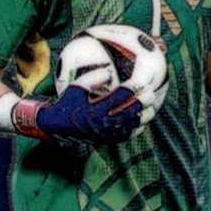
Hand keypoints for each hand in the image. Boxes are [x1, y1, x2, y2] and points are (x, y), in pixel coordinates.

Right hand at [15, 85, 142, 143]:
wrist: (58, 125)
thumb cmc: (69, 101)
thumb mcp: (77, 86)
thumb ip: (93, 77)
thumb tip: (108, 70)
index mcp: (97, 107)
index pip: (121, 95)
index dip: (134, 88)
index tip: (143, 82)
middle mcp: (103, 121)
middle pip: (130, 110)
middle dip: (143, 101)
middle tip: (151, 94)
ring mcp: (106, 132)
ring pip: (131, 125)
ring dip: (143, 117)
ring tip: (151, 109)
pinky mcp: (106, 140)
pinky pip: (125, 136)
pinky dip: (136, 129)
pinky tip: (142, 123)